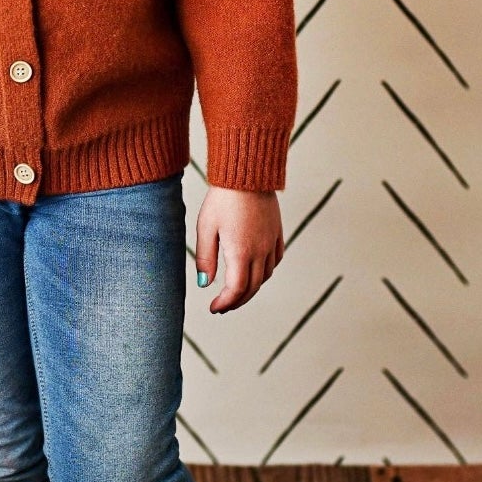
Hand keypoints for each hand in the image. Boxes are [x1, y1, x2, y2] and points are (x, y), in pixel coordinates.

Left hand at [196, 185, 284, 313]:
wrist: (247, 173)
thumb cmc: (222, 198)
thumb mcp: (206, 227)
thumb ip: (205, 258)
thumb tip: (204, 284)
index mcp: (241, 252)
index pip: (236, 290)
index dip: (225, 303)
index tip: (213, 308)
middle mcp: (260, 251)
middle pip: (252, 287)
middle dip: (237, 301)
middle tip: (222, 306)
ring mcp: (271, 242)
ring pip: (266, 276)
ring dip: (252, 288)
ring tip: (237, 291)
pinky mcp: (277, 232)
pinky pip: (275, 260)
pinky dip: (266, 272)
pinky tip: (256, 271)